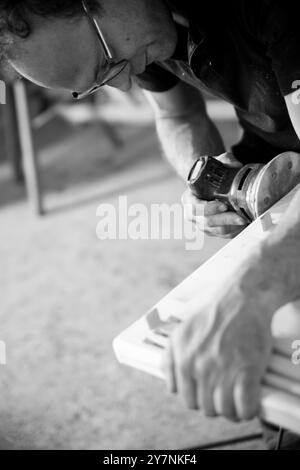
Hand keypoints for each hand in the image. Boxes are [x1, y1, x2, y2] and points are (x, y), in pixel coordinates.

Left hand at [163, 260, 272, 420]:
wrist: (242, 298)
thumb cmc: (213, 312)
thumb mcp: (182, 331)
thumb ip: (171, 356)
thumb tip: (168, 378)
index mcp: (182, 358)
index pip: (185, 397)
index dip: (197, 399)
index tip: (207, 395)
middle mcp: (199, 367)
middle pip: (204, 407)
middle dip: (214, 405)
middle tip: (224, 397)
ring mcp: (222, 371)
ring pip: (223, 411)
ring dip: (231, 411)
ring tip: (237, 403)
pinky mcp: (246, 372)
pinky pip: (244, 407)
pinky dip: (247, 410)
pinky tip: (249, 403)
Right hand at [182, 152, 247, 238]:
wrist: (210, 184)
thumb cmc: (212, 174)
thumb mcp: (216, 163)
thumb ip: (225, 160)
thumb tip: (235, 164)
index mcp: (188, 198)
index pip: (194, 208)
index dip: (209, 209)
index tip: (224, 205)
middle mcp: (192, 214)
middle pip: (206, 222)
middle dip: (225, 221)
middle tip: (240, 217)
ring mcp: (202, 224)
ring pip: (215, 231)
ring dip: (231, 228)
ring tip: (246, 221)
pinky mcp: (212, 231)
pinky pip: (222, 235)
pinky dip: (234, 232)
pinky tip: (245, 226)